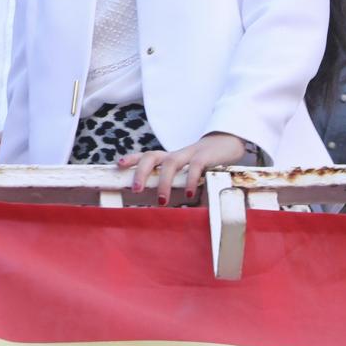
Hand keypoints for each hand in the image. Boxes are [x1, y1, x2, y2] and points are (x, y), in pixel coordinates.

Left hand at [119, 133, 246, 204]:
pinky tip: (188, 194)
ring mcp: (189, 153)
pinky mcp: (205, 156)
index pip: (145, 155)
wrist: (226, 142)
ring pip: (171, 164)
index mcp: (167, 157)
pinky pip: (195, 166)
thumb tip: (162, 203)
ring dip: (165, 182)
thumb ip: (174, 181)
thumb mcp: (184, 170)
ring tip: (162, 201)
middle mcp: (174, 154)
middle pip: (152, 157)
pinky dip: (191, 180)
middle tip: (136, 190)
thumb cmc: (201, 161)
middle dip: (141, 172)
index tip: (119, 165)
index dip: (132, 159)